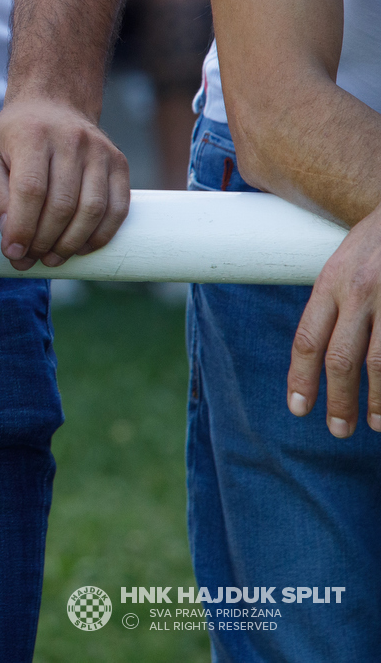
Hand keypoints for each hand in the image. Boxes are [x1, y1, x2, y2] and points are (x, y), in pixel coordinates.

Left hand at [0, 96, 129, 268]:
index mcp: (32, 136)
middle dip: (44, 241)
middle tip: (30, 259)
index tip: (13, 252)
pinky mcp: (119, 163)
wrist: (54, 104)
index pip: (31, 190)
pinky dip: (100, 235)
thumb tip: (11, 238)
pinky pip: (117, 208)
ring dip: (71, 243)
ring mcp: (99, 151)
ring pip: (92, 210)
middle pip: (62, 204)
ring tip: (52, 258)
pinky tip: (81, 248)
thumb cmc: (14, 139)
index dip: (22, 227)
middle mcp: (70, 140)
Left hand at [288, 205, 380, 437]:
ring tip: (377, 425)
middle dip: (339, 400)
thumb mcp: (343, 263)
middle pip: (342, 358)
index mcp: (332, 282)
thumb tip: (314, 352)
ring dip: (379, 400)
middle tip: (337, 430)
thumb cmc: (376, 242)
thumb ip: (331, 304)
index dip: (301, 378)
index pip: (307, 339)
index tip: (298, 409)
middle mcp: (360, 291)